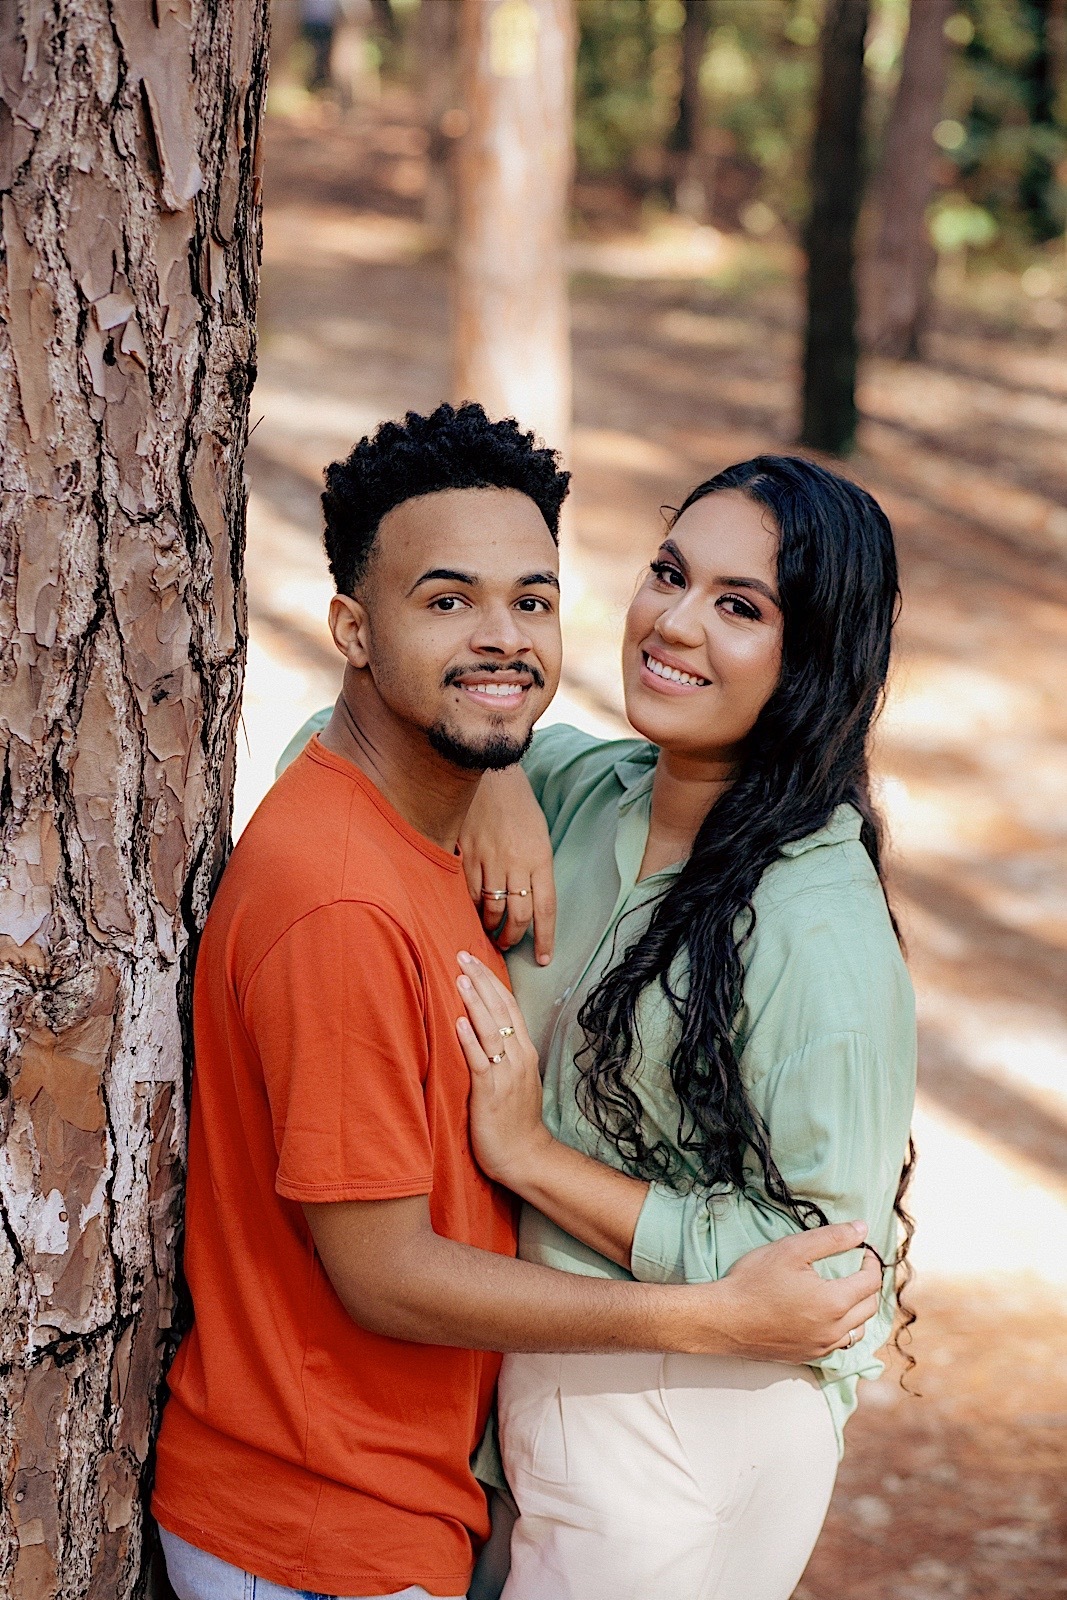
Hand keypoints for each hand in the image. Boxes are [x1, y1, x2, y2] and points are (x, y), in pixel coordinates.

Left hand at [455, 951, 549, 1185]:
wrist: (525, 1156)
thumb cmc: (515, 1119)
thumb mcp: (515, 1078)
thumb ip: (502, 1053)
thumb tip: (481, 1028)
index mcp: (523, 1051)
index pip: (509, 1006)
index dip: (491, 980)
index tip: (474, 959)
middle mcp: (517, 1057)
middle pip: (500, 1010)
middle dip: (481, 980)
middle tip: (462, 955)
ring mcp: (506, 1074)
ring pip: (491, 1030)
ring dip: (474, 1002)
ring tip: (459, 978)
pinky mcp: (490, 1093)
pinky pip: (480, 1061)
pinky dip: (469, 1040)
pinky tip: (458, 1022)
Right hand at [459, 768, 556, 962]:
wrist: (491, 776)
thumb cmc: (519, 807)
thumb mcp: (540, 837)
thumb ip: (537, 869)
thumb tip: (531, 902)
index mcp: (540, 859)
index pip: (546, 909)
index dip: (545, 938)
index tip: (545, 959)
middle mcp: (516, 863)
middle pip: (518, 916)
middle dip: (514, 937)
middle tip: (509, 944)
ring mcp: (489, 860)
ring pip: (491, 909)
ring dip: (491, 927)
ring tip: (491, 932)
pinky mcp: (467, 856)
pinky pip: (468, 893)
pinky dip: (470, 908)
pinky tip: (472, 912)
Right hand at [695, 1223, 883, 1361]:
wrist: (723, 1319)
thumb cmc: (754, 1281)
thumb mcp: (792, 1249)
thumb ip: (832, 1238)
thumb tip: (862, 1228)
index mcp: (834, 1302)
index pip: (871, 1282)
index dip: (872, 1262)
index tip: (864, 1250)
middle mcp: (834, 1331)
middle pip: (870, 1308)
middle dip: (869, 1285)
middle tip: (857, 1267)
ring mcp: (821, 1348)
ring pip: (857, 1331)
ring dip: (859, 1310)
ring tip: (846, 1291)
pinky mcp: (807, 1357)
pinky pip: (838, 1345)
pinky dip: (842, 1328)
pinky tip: (826, 1315)